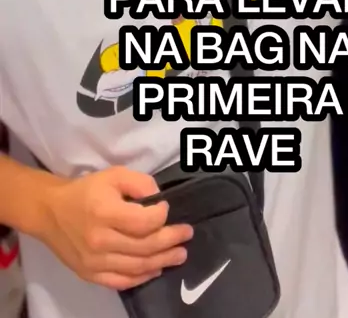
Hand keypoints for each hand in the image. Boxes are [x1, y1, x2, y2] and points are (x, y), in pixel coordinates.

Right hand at [38, 167, 192, 290]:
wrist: (51, 212)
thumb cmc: (86, 191)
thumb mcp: (113, 175)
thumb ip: (139, 182)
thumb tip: (158, 199)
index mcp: (105, 213)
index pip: (144, 222)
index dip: (161, 216)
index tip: (167, 208)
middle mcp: (100, 241)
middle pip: (144, 247)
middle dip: (171, 240)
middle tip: (187, 234)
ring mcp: (95, 262)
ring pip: (137, 266)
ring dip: (163, 261)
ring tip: (180, 254)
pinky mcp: (90, 274)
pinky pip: (121, 281)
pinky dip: (142, 277)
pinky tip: (156, 268)